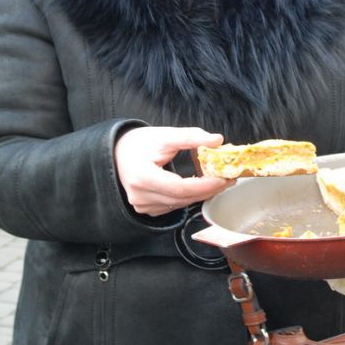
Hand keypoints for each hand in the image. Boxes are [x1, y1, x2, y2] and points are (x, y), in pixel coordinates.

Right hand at [114, 127, 228, 217]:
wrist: (117, 153)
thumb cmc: (138, 143)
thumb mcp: (164, 135)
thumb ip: (191, 137)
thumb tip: (217, 140)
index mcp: (142, 177)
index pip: (180, 188)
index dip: (205, 185)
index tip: (224, 178)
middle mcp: (141, 196)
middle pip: (182, 199)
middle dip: (208, 190)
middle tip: (228, 179)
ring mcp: (142, 206)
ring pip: (180, 205)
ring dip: (200, 194)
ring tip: (218, 181)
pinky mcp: (146, 209)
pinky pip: (173, 206)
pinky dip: (188, 197)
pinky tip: (200, 187)